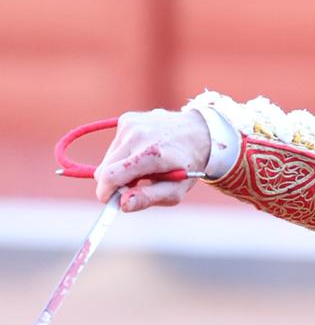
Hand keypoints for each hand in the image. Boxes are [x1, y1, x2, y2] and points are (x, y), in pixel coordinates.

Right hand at [94, 108, 210, 211]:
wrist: (199, 132)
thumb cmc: (187, 166)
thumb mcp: (175, 191)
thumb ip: (148, 198)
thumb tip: (123, 205)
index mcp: (151, 154)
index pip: (112, 175)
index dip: (105, 193)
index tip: (109, 202)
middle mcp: (137, 135)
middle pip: (105, 168)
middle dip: (113, 183)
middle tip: (132, 190)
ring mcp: (130, 124)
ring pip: (108, 158)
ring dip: (119, 169)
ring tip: (143, 171)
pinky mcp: (127, 119)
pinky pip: (115, 145)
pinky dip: (123, 156)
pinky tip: (141, 155)